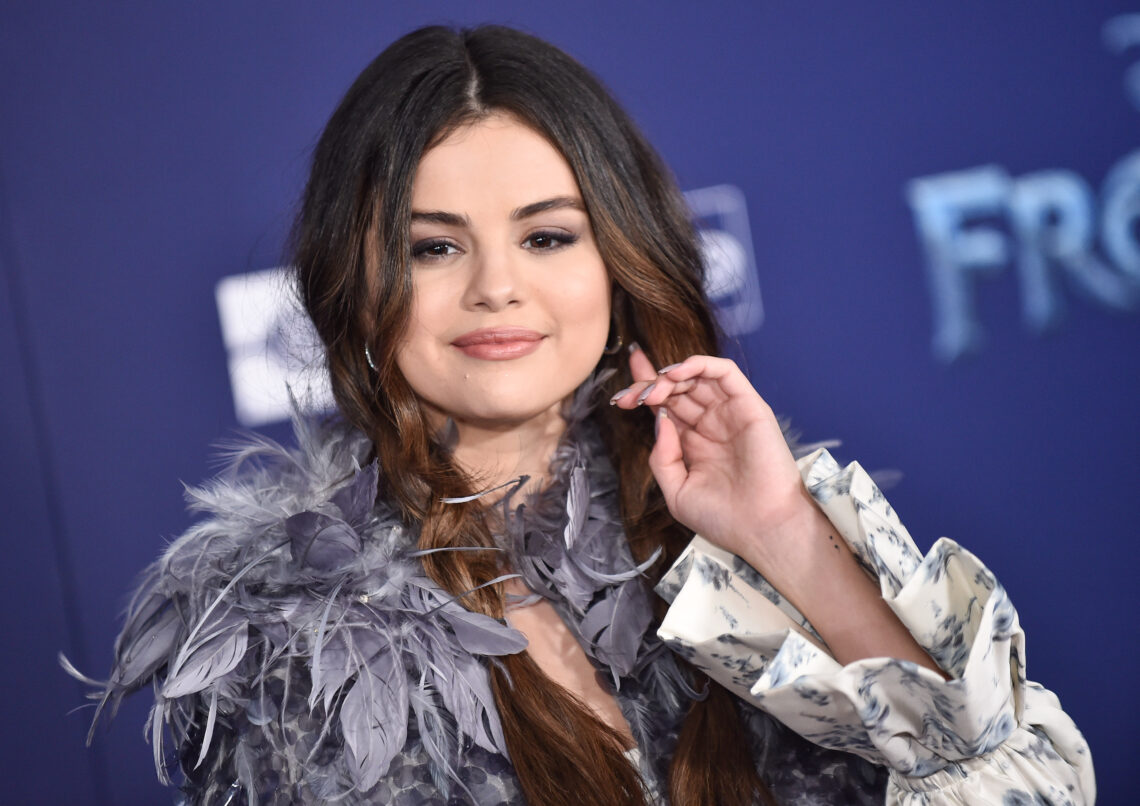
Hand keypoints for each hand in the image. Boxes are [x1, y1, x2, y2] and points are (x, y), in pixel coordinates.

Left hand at [611, 350, 817, 573]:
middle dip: (649, 385)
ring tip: (653, 388)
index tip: (621, 394)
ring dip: (671, 375)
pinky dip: (700, 364)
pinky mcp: (750, 405)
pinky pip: (725, 372)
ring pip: (697, 377)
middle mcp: (711, 424)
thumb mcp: (676, 491)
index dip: (644, 393)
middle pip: (677, 389)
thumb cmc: (723, 518)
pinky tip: (676, 374)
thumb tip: (660, 421)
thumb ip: (662, 457)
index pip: (666, 407)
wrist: (760, 530)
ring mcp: (730, 413)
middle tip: (632, 395)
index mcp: (694, 443)